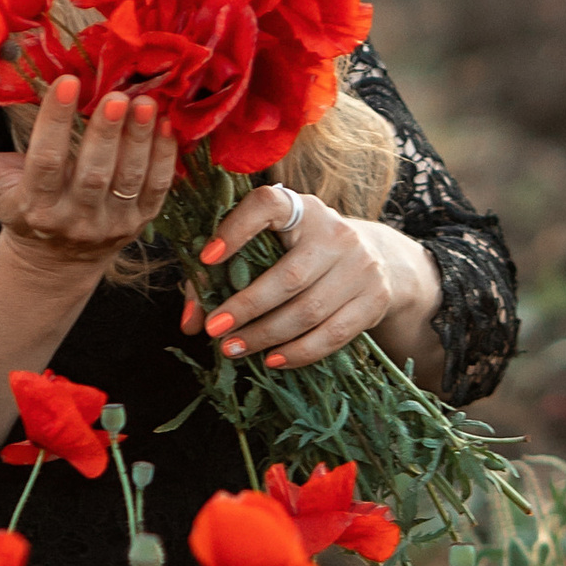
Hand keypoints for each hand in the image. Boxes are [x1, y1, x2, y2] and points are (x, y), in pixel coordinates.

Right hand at [0, 75, 176, 277]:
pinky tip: (164, 122)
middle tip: (116, 93)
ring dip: (139, 140)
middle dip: (106, 133)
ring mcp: (112, 224)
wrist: (56, 258)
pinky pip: (155, 189)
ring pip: (129, 180)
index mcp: (35, 207)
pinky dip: (163, 157)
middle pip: (94, 174)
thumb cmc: (17, 206)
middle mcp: (76, 220)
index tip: (67, 82)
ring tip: (144, 100)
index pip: (47, 164)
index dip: (57, 124)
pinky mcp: (140, 222)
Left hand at [180, 180, 442, 371]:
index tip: (206, 258)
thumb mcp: (267, 248)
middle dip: (247, 307)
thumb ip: (220, 277)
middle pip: (289, 276)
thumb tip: (191, 322)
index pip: (267, 205)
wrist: (374, 258)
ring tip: (234, 349)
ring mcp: (361, 266)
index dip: (236, 229)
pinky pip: (334, 334)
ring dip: (267, 336)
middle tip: (214, 331)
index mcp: (300, 209)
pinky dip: (300, 352)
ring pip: (309, 311)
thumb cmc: (299, 253)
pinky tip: (272, 360)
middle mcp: (336, 232)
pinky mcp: (375, 298)